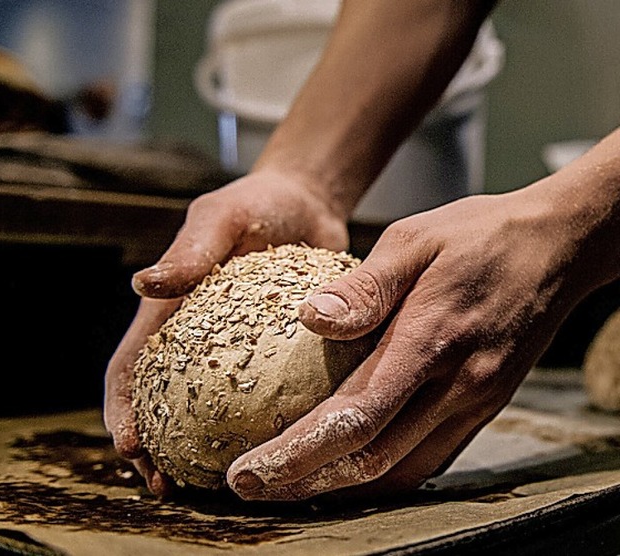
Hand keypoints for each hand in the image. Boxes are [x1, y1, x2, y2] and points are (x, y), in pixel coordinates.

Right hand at [104, 170, 348, 496]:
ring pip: (207, 407)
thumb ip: (189, 250)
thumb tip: (142, 285)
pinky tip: (269, 448)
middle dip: (154, 445)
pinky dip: (252, 424)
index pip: (131, 366)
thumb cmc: (257, 203)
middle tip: (166, 484)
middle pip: (161, 400)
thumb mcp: (221, 217)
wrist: (305, 202)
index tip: (131, 448)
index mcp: (169, 309)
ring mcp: (232, 346)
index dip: (122, 408)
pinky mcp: (271, 350)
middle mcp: (194, 335)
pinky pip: (260, 393)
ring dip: (198, 446)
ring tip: (211, 482)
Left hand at [226, 185, 587, 500]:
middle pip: (372, 459)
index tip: (250, 472)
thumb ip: (364, 288)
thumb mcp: (414, 240)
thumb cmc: (482, 235)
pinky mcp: (485, 404)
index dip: (297, 453)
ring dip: (342, 487)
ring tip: (293, 485)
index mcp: (430, 341)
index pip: (354, 417)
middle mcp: (456, 386)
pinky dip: (385, 473)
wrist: (558, 244)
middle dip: (305, 481)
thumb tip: (311, 318)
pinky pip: (431, 458)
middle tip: (253, 487)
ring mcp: (475, 401)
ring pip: (402, 470)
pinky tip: (354, 468)